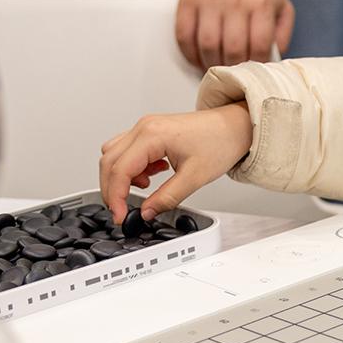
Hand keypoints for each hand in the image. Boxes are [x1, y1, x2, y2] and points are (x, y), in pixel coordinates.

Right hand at [99, 104, 253, 222]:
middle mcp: (144, 127)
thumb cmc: (219, 143)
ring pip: (114, 155)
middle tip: (123, 210)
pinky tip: (152, 175)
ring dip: (121, 177)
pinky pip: (127, 151)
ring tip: (146, 188)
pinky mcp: (149, 132)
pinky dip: (132, 168)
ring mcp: (145, 128)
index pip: (120, 169)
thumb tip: (147, 212)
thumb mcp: (194, 178)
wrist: (234, 127)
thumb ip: (167, 198)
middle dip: (112, 190)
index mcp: (152, 135)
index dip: (116, 197)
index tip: (121, 215)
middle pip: (109, 161)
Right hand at [175, 0, 294, 70]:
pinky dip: (190, 53)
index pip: (258, 48)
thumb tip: (272, 58)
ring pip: (208, 47)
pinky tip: (198, 56)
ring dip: (211, 64)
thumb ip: (280, 32)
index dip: (255, 65)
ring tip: (216, 65)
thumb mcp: (279, 5)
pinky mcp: (188, 1)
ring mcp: (210, 1)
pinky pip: (184, 36)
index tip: (252, 71)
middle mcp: (235, 1)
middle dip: (233, 68)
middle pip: (232, 51)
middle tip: (232, 72)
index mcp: (260, 3)